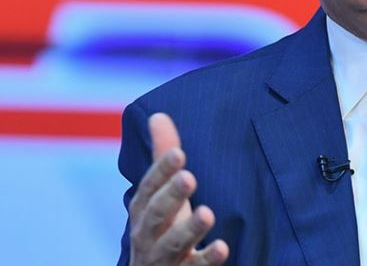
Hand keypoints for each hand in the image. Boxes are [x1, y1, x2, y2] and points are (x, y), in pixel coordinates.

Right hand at [128, 113, 229, 264]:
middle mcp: (148, 234)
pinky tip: (223, 247)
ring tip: (207, 213)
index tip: (179, 153)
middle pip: (156, 214)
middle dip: (172, 196)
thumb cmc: (160, 227)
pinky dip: (208, 259)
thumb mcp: (158, 194)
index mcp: (143, 209)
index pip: (149, 187)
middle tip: (190, 177)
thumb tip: (158, 114)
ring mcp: (164, 257)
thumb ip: (162, 157)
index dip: (162, 171)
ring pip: (173, 244)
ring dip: (189, 229)